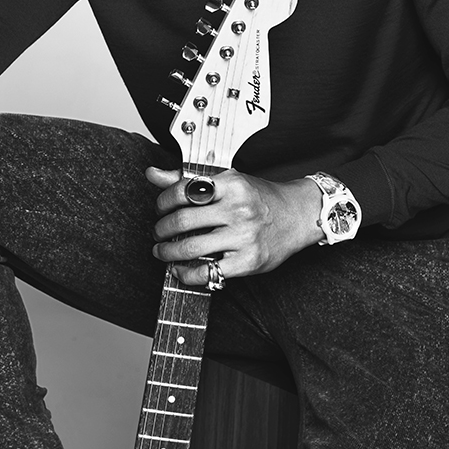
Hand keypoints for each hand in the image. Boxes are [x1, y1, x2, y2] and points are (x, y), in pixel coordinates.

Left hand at [146, 167, 322, 288]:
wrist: (297, 215)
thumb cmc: (258, 197)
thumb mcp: (227, 180)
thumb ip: (188, 179)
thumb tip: (151, 174)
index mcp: (231, 184)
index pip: (182, 191)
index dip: (163, 202)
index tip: (160, 208)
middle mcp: (238, 209)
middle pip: (182, 221)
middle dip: (161, 229)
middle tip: (158, 232)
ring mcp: (244, 236)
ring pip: (190, 248)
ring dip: (167, 252)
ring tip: (162, 251)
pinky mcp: (248, 261)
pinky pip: (207, 272)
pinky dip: (186, 274)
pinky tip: (180, 270)